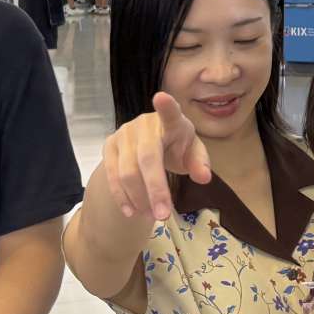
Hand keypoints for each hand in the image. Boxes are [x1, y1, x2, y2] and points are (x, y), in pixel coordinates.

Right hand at [96, 92, 212, 222]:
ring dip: (139, 198)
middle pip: (148, 158)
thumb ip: (200, 163)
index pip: (170, 113)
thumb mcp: (192, 153)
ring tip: (152, 217)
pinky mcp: (109, 145)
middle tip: (163, 216)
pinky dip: (121, 197)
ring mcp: (124, 133)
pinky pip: (112, 175)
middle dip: (155, 189)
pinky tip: (130, 212)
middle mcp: (144, 124)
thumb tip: (204, 177)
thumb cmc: (176, 146)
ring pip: (127, 171)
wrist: (147, 143)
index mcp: (172, 122)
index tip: (161, 97)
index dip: (166, 106)